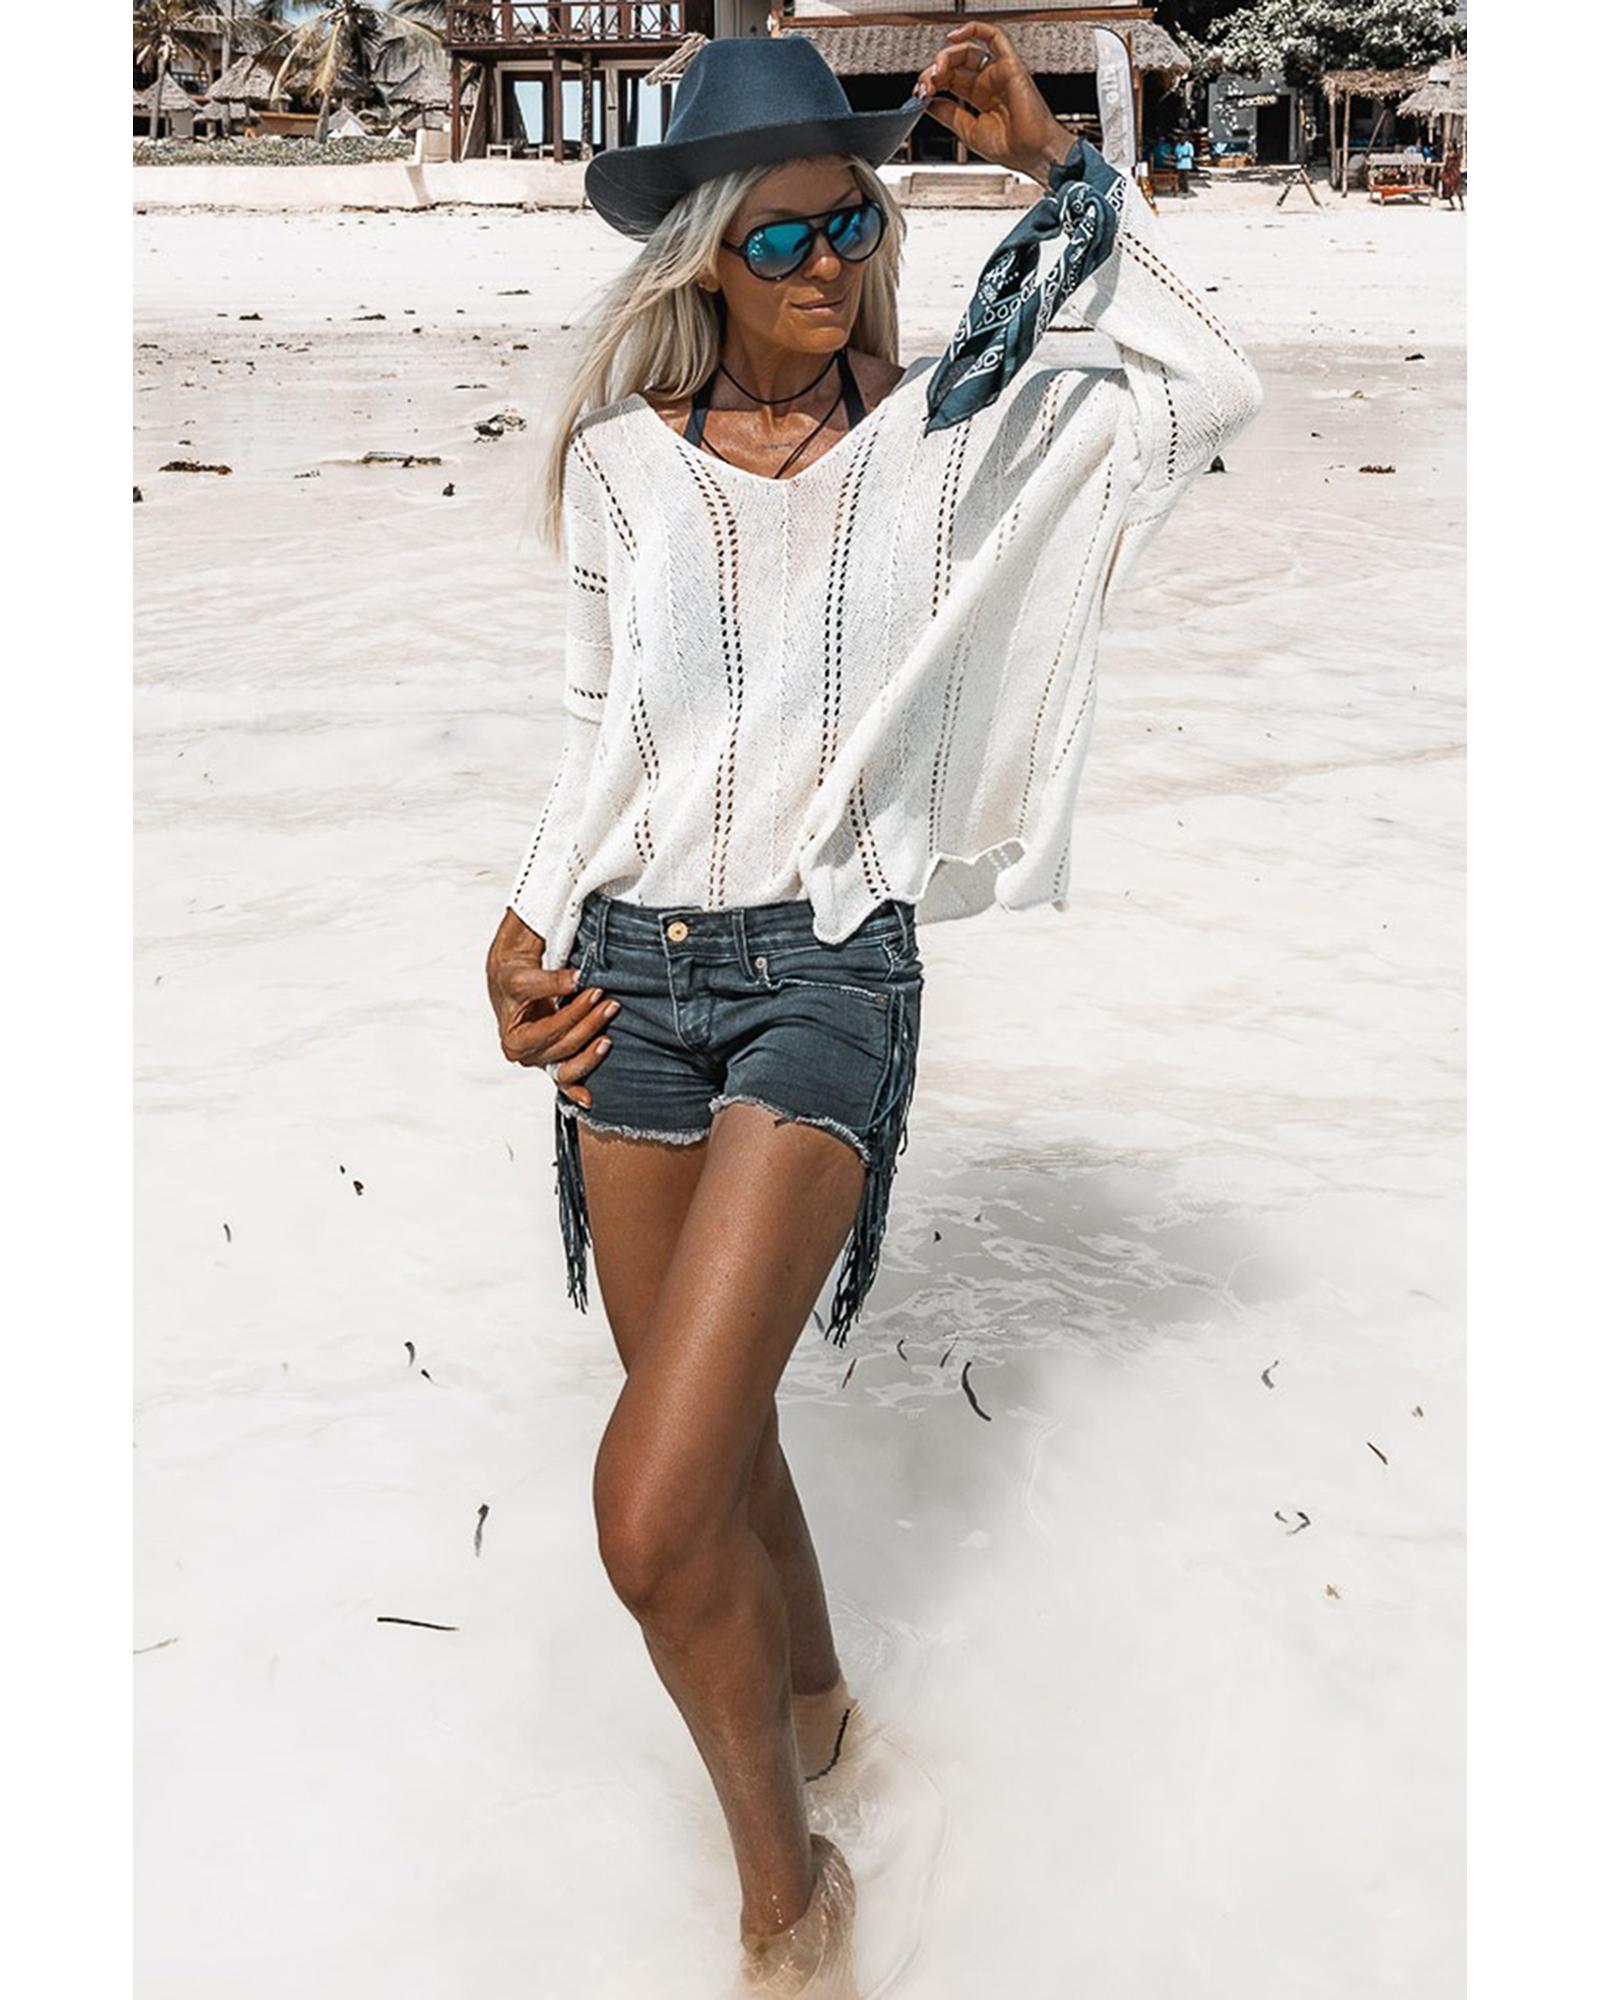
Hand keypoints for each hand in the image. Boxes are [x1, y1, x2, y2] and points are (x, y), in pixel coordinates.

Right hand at [486, 906, 615, 1109]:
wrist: (512, 976)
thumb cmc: (512, 977)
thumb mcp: (524, 977)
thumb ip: (550, 981)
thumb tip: (578, 980)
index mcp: (513, 1040)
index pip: (550, 1030)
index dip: (574, 1013)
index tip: (595, 992)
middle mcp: (526, 1056)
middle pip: (564, 1047)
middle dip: (590, 1026)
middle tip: (610, 1004)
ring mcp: (542, 1060)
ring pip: (570, 1067)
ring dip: (592, 1054)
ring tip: (610, 1036)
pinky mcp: (554, 1060)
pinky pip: (567, 1080)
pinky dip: (577, 1091)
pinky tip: (590, 1100)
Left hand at [913, 22, 1076, 185]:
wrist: (1035, 154)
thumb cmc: (1013, 148)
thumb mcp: (969, 132)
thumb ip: (949, 115)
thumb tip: (928, 103)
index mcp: (980, 97)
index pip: (950, 80)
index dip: (932, 83)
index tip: (920, 94)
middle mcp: (989, 82)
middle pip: (955, 64)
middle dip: (934, 72)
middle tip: (924, 85)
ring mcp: (999, 72)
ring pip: (967, 50)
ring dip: (945, 57)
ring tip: (935, 72)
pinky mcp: (1010, 65)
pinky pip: (994, 36)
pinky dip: (973, 30)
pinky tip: (953, 37)